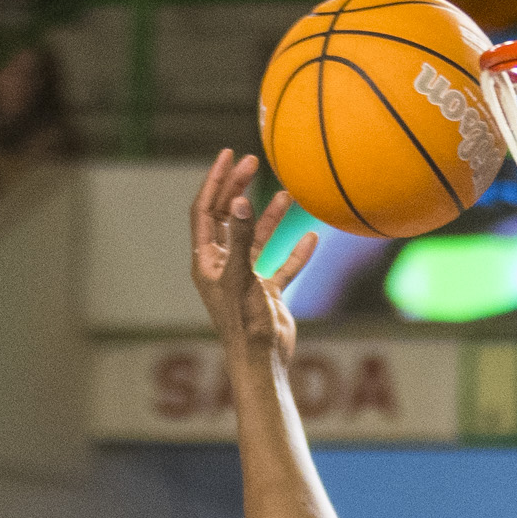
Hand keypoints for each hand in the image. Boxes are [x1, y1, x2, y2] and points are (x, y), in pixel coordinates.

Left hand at [190, 151, 314, 364]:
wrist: (262, 362)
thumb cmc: (244, 324)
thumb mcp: (242, 277)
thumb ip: (243, 238)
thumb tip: (241, 202)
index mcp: (207, 261)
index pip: (206, 211)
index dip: (215, 181)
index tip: (229, 155)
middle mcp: (223, 266)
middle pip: (229, 217)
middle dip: (240, 189)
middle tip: (253, 162)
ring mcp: (246, 278)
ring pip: (257, 238)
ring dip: (270, 216)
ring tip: (288, 194)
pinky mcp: (266, 293)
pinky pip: (281, 265)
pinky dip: (295, 252)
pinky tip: (311, 238)